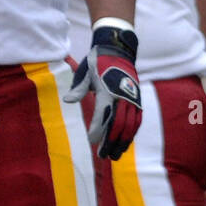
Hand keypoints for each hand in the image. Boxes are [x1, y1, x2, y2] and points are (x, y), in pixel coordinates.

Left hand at [64, 24, 141, 159]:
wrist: (119, 49)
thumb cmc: (98, 62)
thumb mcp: (85, 71)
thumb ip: (78, 88)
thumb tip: (68, 100)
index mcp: (108, 90)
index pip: (104, 115)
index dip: (98, 130)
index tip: (92, 141)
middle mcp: (122, 96)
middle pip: (118, 124)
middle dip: (111, 142)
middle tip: (103, 156)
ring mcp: (132, 98)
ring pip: (130, 125)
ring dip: (123, 141)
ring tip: (115, 155)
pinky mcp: (137, 99)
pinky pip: (137, 120)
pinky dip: (131, 133)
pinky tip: (126, 143)